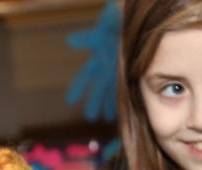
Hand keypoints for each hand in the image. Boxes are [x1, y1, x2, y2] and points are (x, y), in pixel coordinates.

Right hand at [65, 0, 120, 121]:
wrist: (132, 18)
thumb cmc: (116, 21)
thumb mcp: (101, 31)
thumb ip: (86, 37)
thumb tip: (69, 40)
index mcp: (98, 60)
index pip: (85, 77)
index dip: (77, 88)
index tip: (70, 101)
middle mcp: (107, 68)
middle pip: (99, 89)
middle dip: (95, 102)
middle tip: (90, 117)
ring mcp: (119, 70)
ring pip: (113, 91)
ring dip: (110, 105)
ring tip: (109, 119)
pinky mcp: (131, 70)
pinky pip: (127, 87)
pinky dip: (126, 98)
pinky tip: (127, 108)